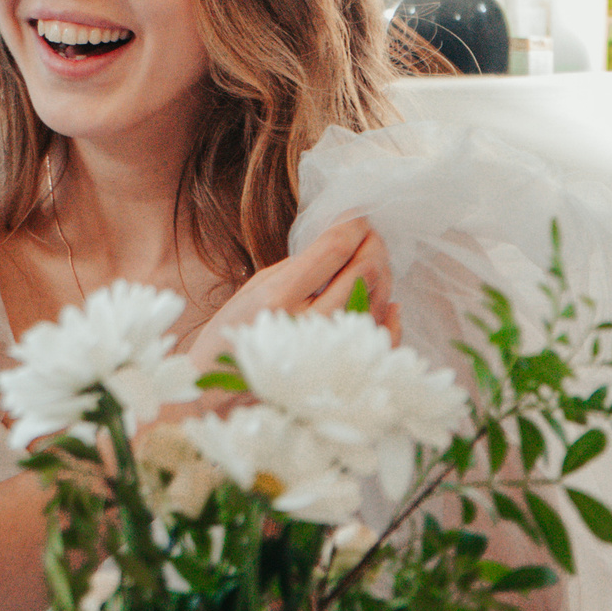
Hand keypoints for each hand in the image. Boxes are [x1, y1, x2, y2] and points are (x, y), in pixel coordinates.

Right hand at [189, 211, 399, 374]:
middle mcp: (311, 325)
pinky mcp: (344, 374)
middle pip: (364, 272)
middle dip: (373, 244)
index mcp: (280, 298)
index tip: (358, 214)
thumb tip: (341, 241)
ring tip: (374, 261)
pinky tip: (390, 301)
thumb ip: (299, 266)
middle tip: (370, 234)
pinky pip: (384, 340)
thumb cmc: (233, 337)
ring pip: (379, 300)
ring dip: (383, 274)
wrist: (220, 396)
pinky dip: (391, 316)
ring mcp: (331, 352)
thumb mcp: (254, 288)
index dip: (353, 225)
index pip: (334, 249)